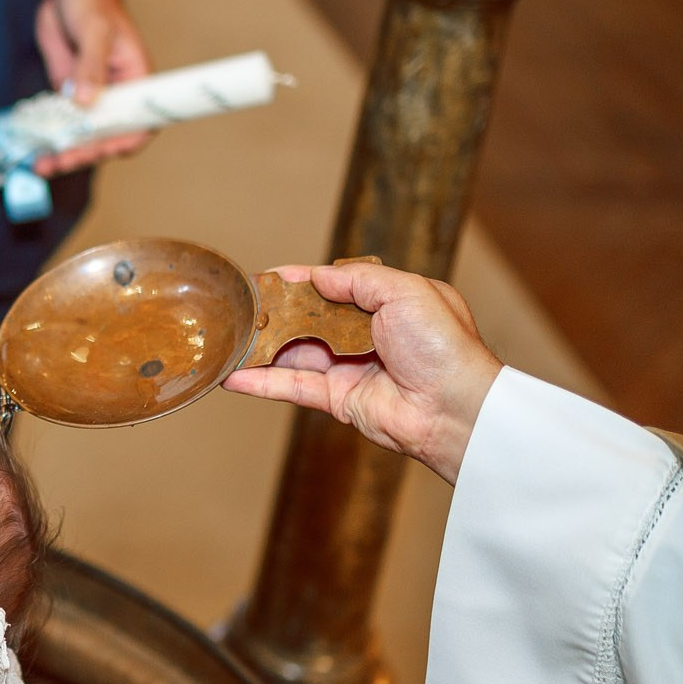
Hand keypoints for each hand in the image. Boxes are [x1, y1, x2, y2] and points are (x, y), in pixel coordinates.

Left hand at [33, 0, 151, 177]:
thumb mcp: (95, 29)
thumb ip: (90, 67)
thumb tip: (85, 101)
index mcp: (136, 79)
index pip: (137, 123)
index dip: (119, 141)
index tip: (94, 150)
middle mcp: (116, 93)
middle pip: (105, 135)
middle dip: (82, 152)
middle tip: (57, 161)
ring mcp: (91, 95)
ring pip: (81, 133)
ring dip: (61, 150)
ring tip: (40, 163)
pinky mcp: (68, 92)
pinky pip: (60, 121)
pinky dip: (48, 136)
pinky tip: (33, 147)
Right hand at [219, 261, 503, 483]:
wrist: (454, 407)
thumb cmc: (442, 346)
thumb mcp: (406, 291)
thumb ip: (358, 280)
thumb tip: (318, 276)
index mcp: (388, 304)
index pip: (333, 287)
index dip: (299, 282)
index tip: (266, 278)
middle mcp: (367, 336)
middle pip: (308, 321)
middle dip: (274, 314)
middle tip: (238, 307)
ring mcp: (350, 369)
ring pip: (295, 354)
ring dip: (262, 348)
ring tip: (228, 339)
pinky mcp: (338, 400)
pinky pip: (293, 387)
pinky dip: (262, 382)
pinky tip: (234, 376)